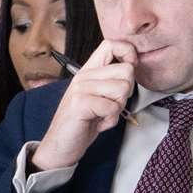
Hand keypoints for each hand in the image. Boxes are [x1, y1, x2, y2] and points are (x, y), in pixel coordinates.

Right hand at [33, 39, 137, 170]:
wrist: (59, 147)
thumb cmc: (82, 123)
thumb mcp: (97, 96)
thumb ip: (110, 80)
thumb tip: (133, 66)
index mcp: (88, 71)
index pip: (112, 44)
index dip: (128, 54)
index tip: (128, 72)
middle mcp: (83, 76)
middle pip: (126, 70)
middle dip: (126, 92)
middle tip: (110, 104)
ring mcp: (80, 89)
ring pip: (122, 89)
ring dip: (118, 107)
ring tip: (102, 114)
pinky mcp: (79, 104)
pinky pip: (112, 107)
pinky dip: (110, 120)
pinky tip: (98, 123)